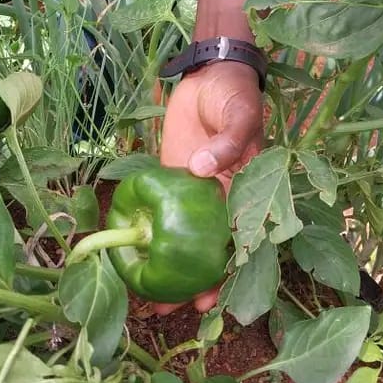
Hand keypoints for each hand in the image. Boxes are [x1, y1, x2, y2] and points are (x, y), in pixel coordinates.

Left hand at [157, 61, 262, 314]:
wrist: (211, 72)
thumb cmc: (235, 94)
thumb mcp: (240, 114)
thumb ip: (230, 141)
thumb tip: (206, 169)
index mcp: (247, 191)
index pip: (239, 241)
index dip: (227, 272)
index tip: (212, 297)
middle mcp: (223, 199)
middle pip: (210, 250)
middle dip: (195, 282)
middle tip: (174, 309)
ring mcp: (196, 192)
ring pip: (184, 239)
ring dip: (172, 268)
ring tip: (153, 301)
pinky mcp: (174, 179)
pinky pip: (161, 211)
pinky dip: (152, 234)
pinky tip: (135, 256)